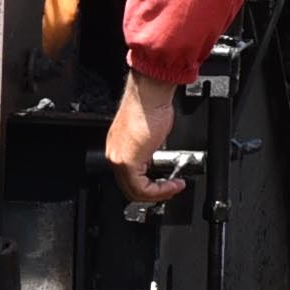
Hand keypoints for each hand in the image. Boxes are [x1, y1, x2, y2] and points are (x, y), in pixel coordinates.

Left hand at [104, 66, 185, 209]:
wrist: (149, 96)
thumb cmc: (150, 106)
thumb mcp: (151, 135)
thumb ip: (150, 152)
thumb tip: (157, 163)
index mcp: (118, 148)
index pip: (129, 178)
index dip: (150, 186)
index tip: (166, 184)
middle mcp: (115, 155)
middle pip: (130, 188)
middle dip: (155, 193)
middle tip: (172, 190)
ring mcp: (119, 160)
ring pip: (134, 191)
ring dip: (158, 194)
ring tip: (174, 187)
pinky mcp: (127, 162)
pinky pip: (141, 188)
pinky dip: (159, 190)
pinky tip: (172, 184)